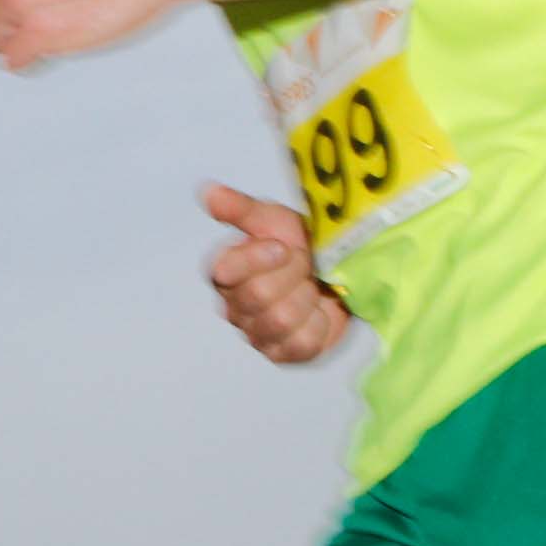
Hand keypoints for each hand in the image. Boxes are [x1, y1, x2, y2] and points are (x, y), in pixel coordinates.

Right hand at [201, 183, 351, 363]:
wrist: (336, 271)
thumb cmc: (300, 243)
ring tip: (312, 284)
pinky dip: (320, 322)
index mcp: (227, 273)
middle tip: (306, 261)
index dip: (255, 258)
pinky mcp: (286, 353)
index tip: (281, 246)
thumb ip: (240, 209)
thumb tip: (209, 192)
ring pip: (280, 320)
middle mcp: (236, 307)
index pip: (223, 272)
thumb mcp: (273, 219)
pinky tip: (319, 308)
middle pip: (258, 295)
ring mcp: (259, 335)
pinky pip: (302, 342)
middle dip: (292, 272)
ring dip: (306, 296)